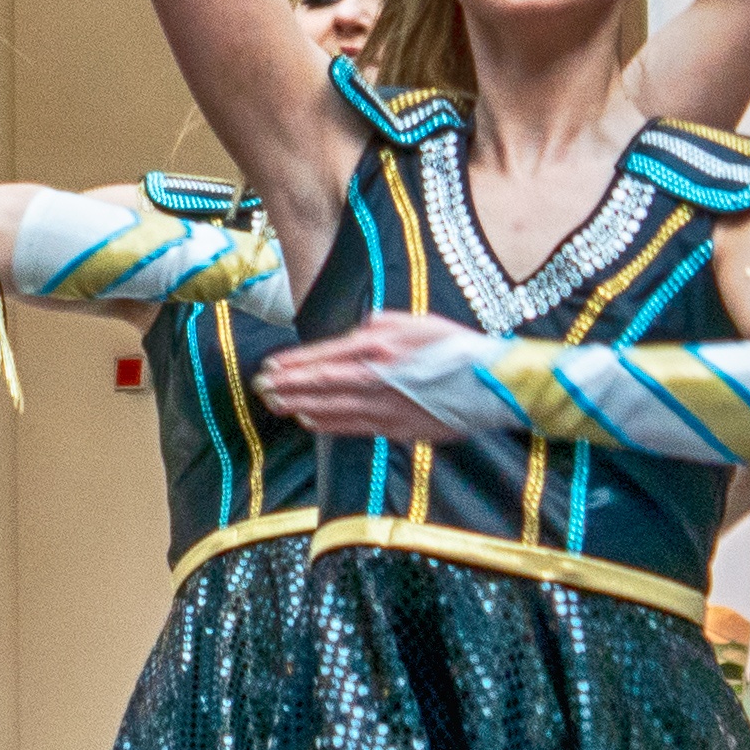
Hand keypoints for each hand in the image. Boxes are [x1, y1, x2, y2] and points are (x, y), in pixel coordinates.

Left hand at [255, 309, 475, 443]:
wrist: (489, 383)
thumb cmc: (453, 346)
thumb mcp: (413, 322)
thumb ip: (377, 327)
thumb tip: (352, 335)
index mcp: (380, 348)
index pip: (324, 358)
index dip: (293, 364)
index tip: (270, 366)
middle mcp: (377, 379)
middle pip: (320, 385)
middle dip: (286, 386)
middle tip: (259, 387)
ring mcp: (385, 406)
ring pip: (331, 408)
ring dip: (299, 405)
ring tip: (274, 404)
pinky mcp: (396, 427)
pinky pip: (351, 426)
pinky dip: (326, 423)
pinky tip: (307, 420)